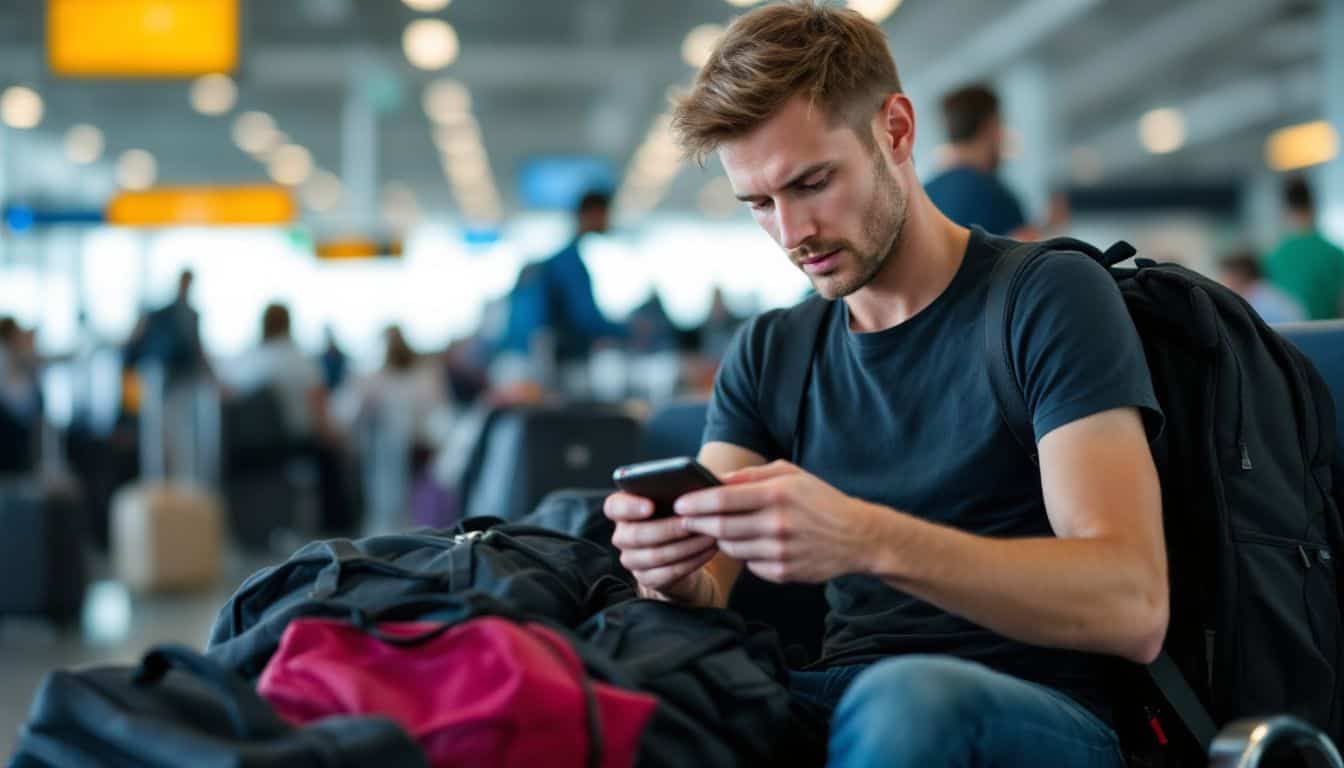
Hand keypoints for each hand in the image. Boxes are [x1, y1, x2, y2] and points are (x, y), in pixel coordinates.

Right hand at [604, 491, 720, 604]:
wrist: (682, 548)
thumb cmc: (678, 515)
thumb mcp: (675, 499)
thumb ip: (675, 490)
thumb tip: (693, 486)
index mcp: (622, 510)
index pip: (613, 507)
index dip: (629, 507)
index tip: (650, 505)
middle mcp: (622, 535)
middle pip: (636, 535)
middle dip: (668, 529)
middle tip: (692, 522)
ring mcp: (632, 559)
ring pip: (654, 555)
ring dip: (685, 546)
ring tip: (708, 536)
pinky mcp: (646, 578)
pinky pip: (667, 573)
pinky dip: (691, 561)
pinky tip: (708, 551)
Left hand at [676, 461, 882, 583]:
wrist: (857, 537)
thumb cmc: (819, 500)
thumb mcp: (790, 475)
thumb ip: (750, 476)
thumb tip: (714, 480)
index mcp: (777, 495)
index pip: (722, 499)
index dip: (695, 502)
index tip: (678, 503)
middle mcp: (777, 524)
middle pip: (720, 527)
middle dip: (697, 523)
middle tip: (686, 519)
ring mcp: (779, 552)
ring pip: (730, 548)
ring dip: (720, 539)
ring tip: (719, 529)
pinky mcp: (782, 573)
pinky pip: (748, 564)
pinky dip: (744, 554)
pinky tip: (752, 544)